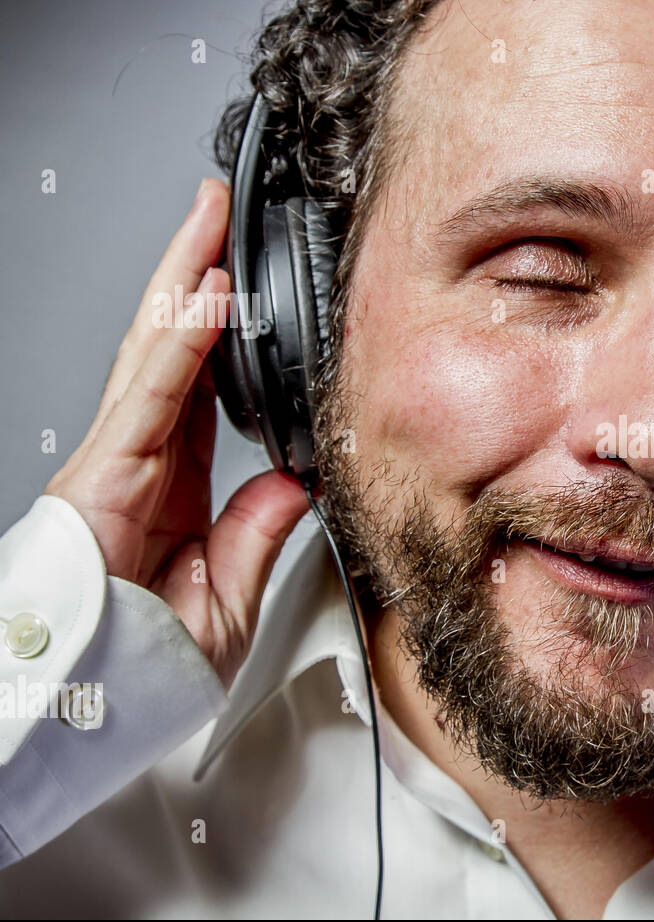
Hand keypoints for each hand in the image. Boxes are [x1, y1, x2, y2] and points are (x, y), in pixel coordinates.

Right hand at [45, 179, 309, 688]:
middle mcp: (139, 459)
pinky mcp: (103, 470)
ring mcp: (117, 459)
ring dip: (186, 280)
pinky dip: (180, 337)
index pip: (200, 387)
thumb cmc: (144, 662)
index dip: (221, 331)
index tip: (245, 286)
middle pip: (172, 348)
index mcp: (168, 483)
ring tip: (211, 221)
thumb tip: (292, 484)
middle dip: (195, 276)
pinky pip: (152, 389)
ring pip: (156, 350)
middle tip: (220, 215)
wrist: (92, 706)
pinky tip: (208, 291)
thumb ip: (255, 534)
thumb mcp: (227, 596)